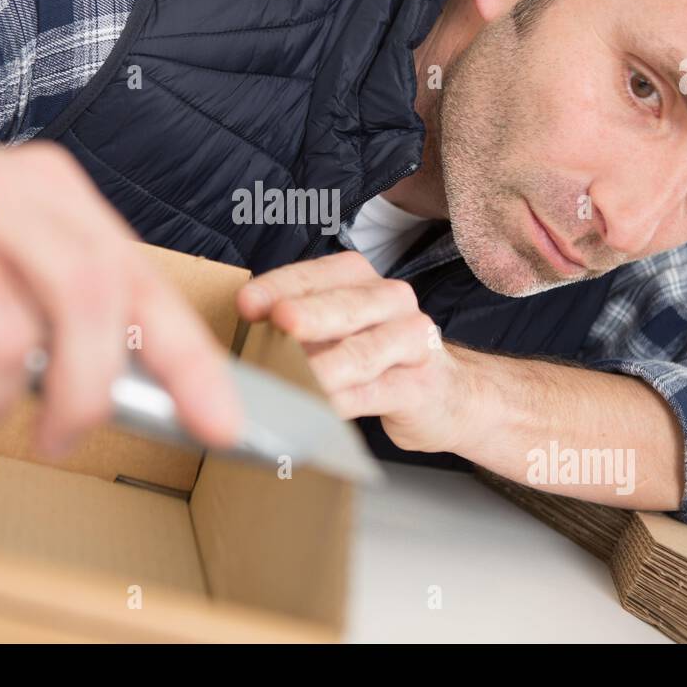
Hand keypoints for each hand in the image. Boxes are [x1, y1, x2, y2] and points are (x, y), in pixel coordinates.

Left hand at [236, 250, 465, 452]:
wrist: (446, 394)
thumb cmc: (376, 358)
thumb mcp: (338, 331)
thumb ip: (297, 328)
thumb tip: (239, 338)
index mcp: (361, 280)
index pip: (315, 276)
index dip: (280, 287)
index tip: (247, 303)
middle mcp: (390, 301)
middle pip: (344, 306)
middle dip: (310, 315)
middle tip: (280, 323)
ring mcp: (410, 342)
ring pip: (362, 352)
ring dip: (325, 366)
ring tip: (294, 378)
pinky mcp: (418, 386)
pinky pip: (375, 393)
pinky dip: (345, 402)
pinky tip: (321, 410)